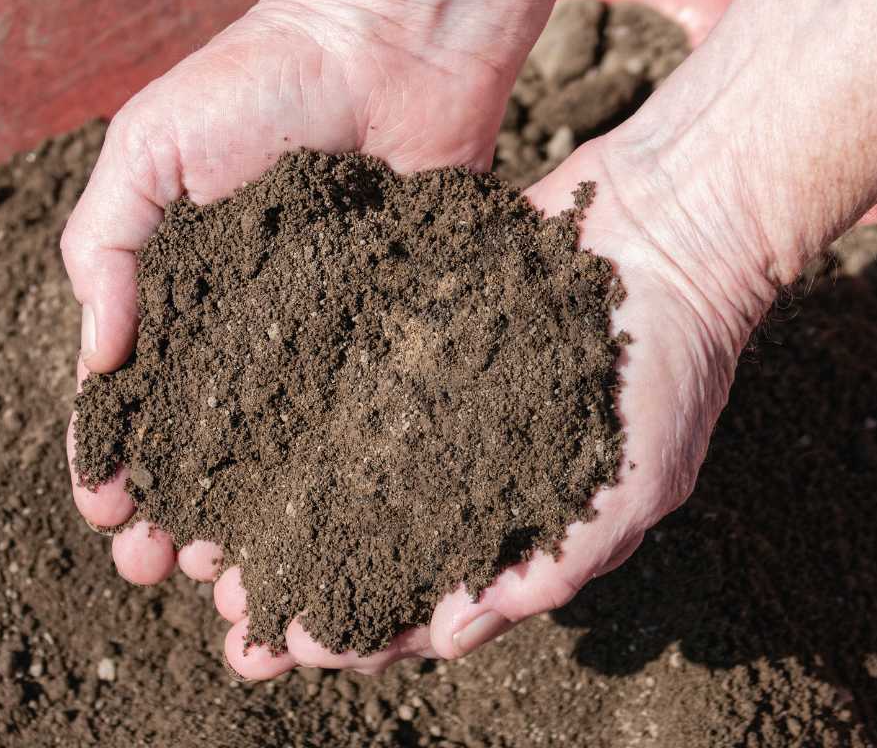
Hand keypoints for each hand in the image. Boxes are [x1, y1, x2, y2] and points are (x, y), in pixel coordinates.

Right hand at [60, 0, 578, 676]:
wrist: (387, 51)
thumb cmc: (256, 86)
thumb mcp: (149, 153)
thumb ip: (107, 250)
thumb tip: (98, 364)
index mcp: (174, 297)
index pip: (130, 400)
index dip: (109, 462)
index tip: (106, 516)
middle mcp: (241, 334)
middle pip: (197, 446)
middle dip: (169, 510)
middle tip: (157, 570)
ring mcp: (314, 344)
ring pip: (272, 455)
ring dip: (244, 516)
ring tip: (227, 571)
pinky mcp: (383, 339)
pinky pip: (351, 420)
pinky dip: (329, 477)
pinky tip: (320, 523)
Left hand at [218, 131, 770, 676]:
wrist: (669, 229)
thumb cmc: (671, 364)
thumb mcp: (635, 483)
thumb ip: (551, 566)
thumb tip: (451, 638)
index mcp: (508, 524)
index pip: (423, 599)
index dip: (360, 629)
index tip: (295, 645)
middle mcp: (455, 471)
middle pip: (361, 544)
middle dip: (297, 582)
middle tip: (229, 609)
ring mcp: (426, 406)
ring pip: (333, 473)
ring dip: (274, 512)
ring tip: (205, 543)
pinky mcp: (405, 342)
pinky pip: (338, 390)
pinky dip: (290, 417)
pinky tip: (233, 432)